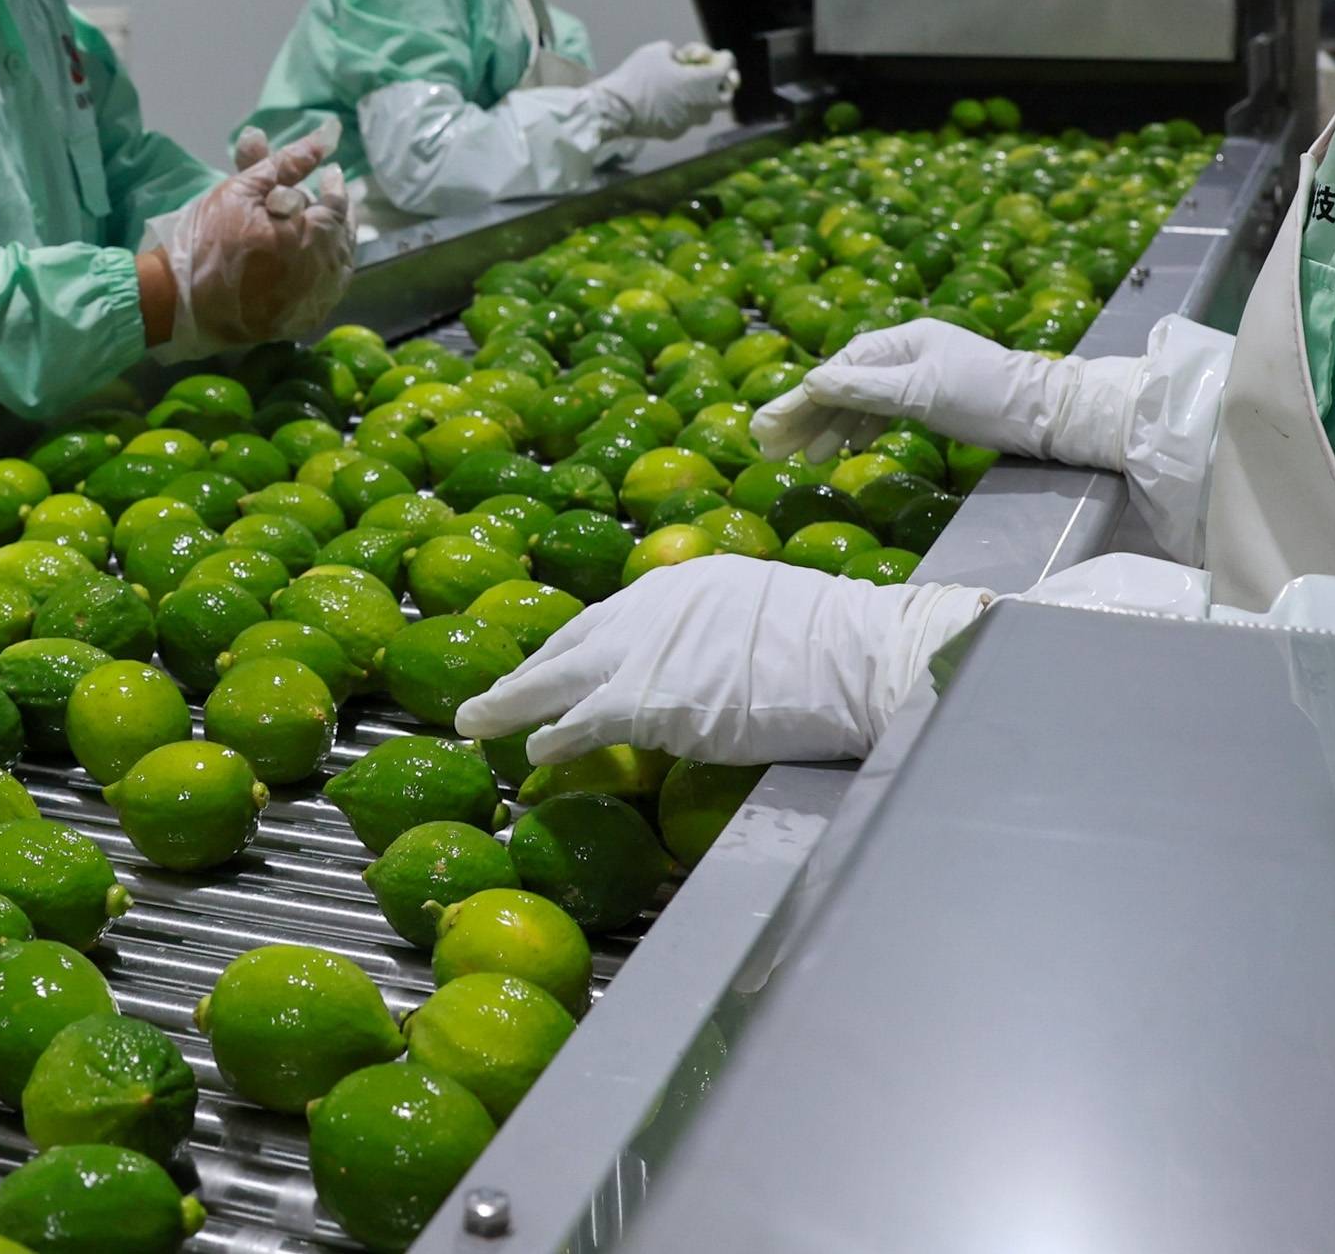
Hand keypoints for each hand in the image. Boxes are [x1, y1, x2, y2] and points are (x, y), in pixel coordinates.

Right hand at [146, 122, 355, 356]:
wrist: (178, 299)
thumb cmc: (207, 238)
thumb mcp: (242, 190)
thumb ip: (287, 163)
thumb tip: (325, 137)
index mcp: (311, 237)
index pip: (337, 207)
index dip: (334, 187)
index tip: (330, 174)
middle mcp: (322, 272)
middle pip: (342, 238)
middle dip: (336, 216)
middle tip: (326, 201)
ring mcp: (313, 301)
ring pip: (339, 266)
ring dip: (333, 244)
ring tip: (316, 228)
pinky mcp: (301, 321)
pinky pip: (326, 293)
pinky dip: (323, 273)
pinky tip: (308, 262)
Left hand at [453, 556, 992, 765]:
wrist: (856, 654)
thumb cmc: (832, 642)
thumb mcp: (762, 609)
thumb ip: (717, 629)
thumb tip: (707, 658)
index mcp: (682, 581)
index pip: (608, 617)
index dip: (573, 646)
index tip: (550, 663)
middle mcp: (652, 605)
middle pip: (570, 641)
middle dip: (526, 671)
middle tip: (487, 695)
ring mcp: (646, 651)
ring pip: (559, 679)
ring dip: (513, 704)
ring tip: (478, 723)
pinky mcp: (649, 699)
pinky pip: (584, 722)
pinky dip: (553, 738)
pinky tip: (534, 752)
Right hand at [590, 41, 737, 140]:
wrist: (617, 108)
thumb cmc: (639, 75)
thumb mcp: (658, 50)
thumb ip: (677, 52)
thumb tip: (680, 60)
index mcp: (704, 82)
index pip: (727, 67)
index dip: (722, 58)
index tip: (717, 56)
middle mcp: (703, 105)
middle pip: (726, 96)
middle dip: (721, 84)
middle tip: (710, 76)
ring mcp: (690, 122)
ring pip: (708, 113)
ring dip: (704, 101)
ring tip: (689, 92)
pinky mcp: (675, 132)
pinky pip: (687, 121)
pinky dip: (683, 112)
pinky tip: (669, 104)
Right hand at [752, 318, 1135, 470]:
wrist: (1046, 413)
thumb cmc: (987, 396)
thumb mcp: (922, 393)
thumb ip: (866, 390)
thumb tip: (812, 382)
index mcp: (901, 341)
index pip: (838, 370)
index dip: (800, 399)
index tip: (768, 424)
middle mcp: (906, 352)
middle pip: (843, 384)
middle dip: (805, 415)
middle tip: (768, 444)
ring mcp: (919, 375)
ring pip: (861, 401)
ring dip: (829, 427)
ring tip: (803, 456)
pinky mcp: (933, 398)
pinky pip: (883, 410)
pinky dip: (861, 428)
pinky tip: (845, 446)